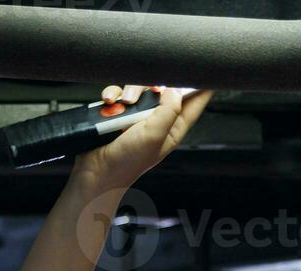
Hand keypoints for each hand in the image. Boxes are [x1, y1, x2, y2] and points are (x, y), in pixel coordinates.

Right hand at [71, 84, 213, 190]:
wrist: (96, 170)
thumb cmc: (127, 161)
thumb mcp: (154, 135)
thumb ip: (169, 110)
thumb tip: (174, 89)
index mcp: (173, 128)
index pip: (194, 103)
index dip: (202, 86)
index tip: (204, 70)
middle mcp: (157, 120)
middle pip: (164, 88)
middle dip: (154, 85)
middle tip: (150, 90)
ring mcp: (137, 115)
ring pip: (139, 87)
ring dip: (130, 91)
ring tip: (124, 103)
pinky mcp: (118, 112)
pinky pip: (118, 93)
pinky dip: (113, 95)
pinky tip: (109, 102)